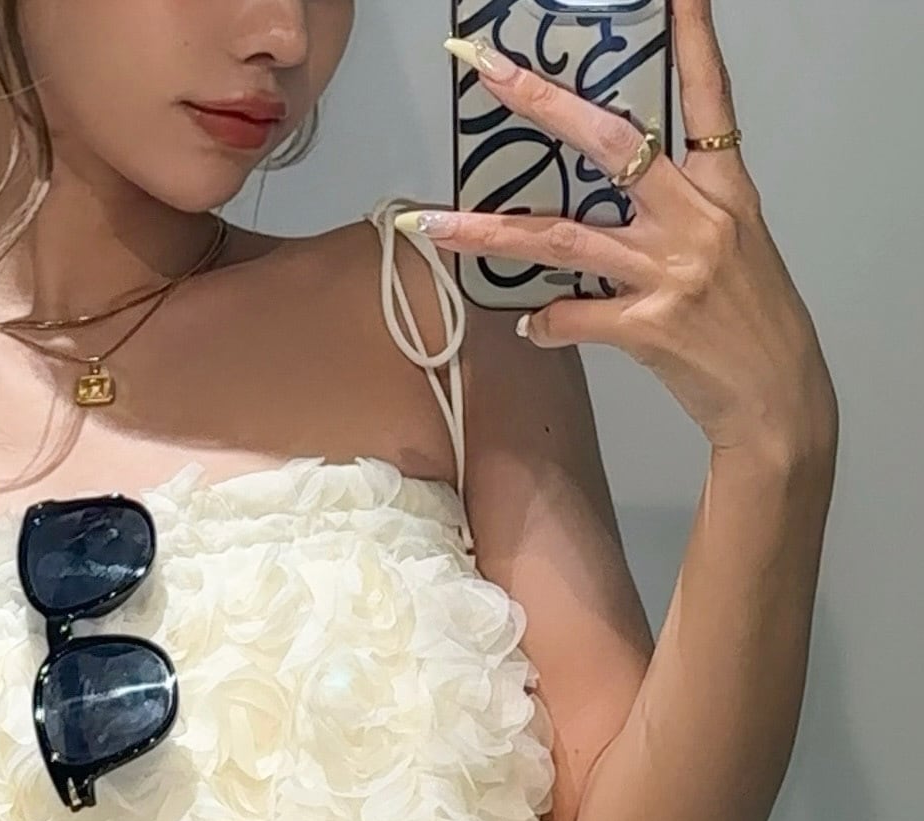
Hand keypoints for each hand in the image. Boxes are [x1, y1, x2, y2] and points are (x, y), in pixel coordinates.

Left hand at [407, 0, 837, 464]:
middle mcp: (696, 219)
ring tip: (429, 225)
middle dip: (541, 102)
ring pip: (562, 237)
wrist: (777, 395)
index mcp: (723, 190)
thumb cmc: (753, 321)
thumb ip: (676, 217)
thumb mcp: (734, 247)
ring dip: (488, 233)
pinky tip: (529, 325)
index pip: (708, 97)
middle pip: (609, 143)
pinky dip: (544, 322)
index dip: (693, 39)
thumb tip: (608, 216)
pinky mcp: (648, 327)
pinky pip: (572, 318)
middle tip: (487, 70)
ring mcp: (670, 271)